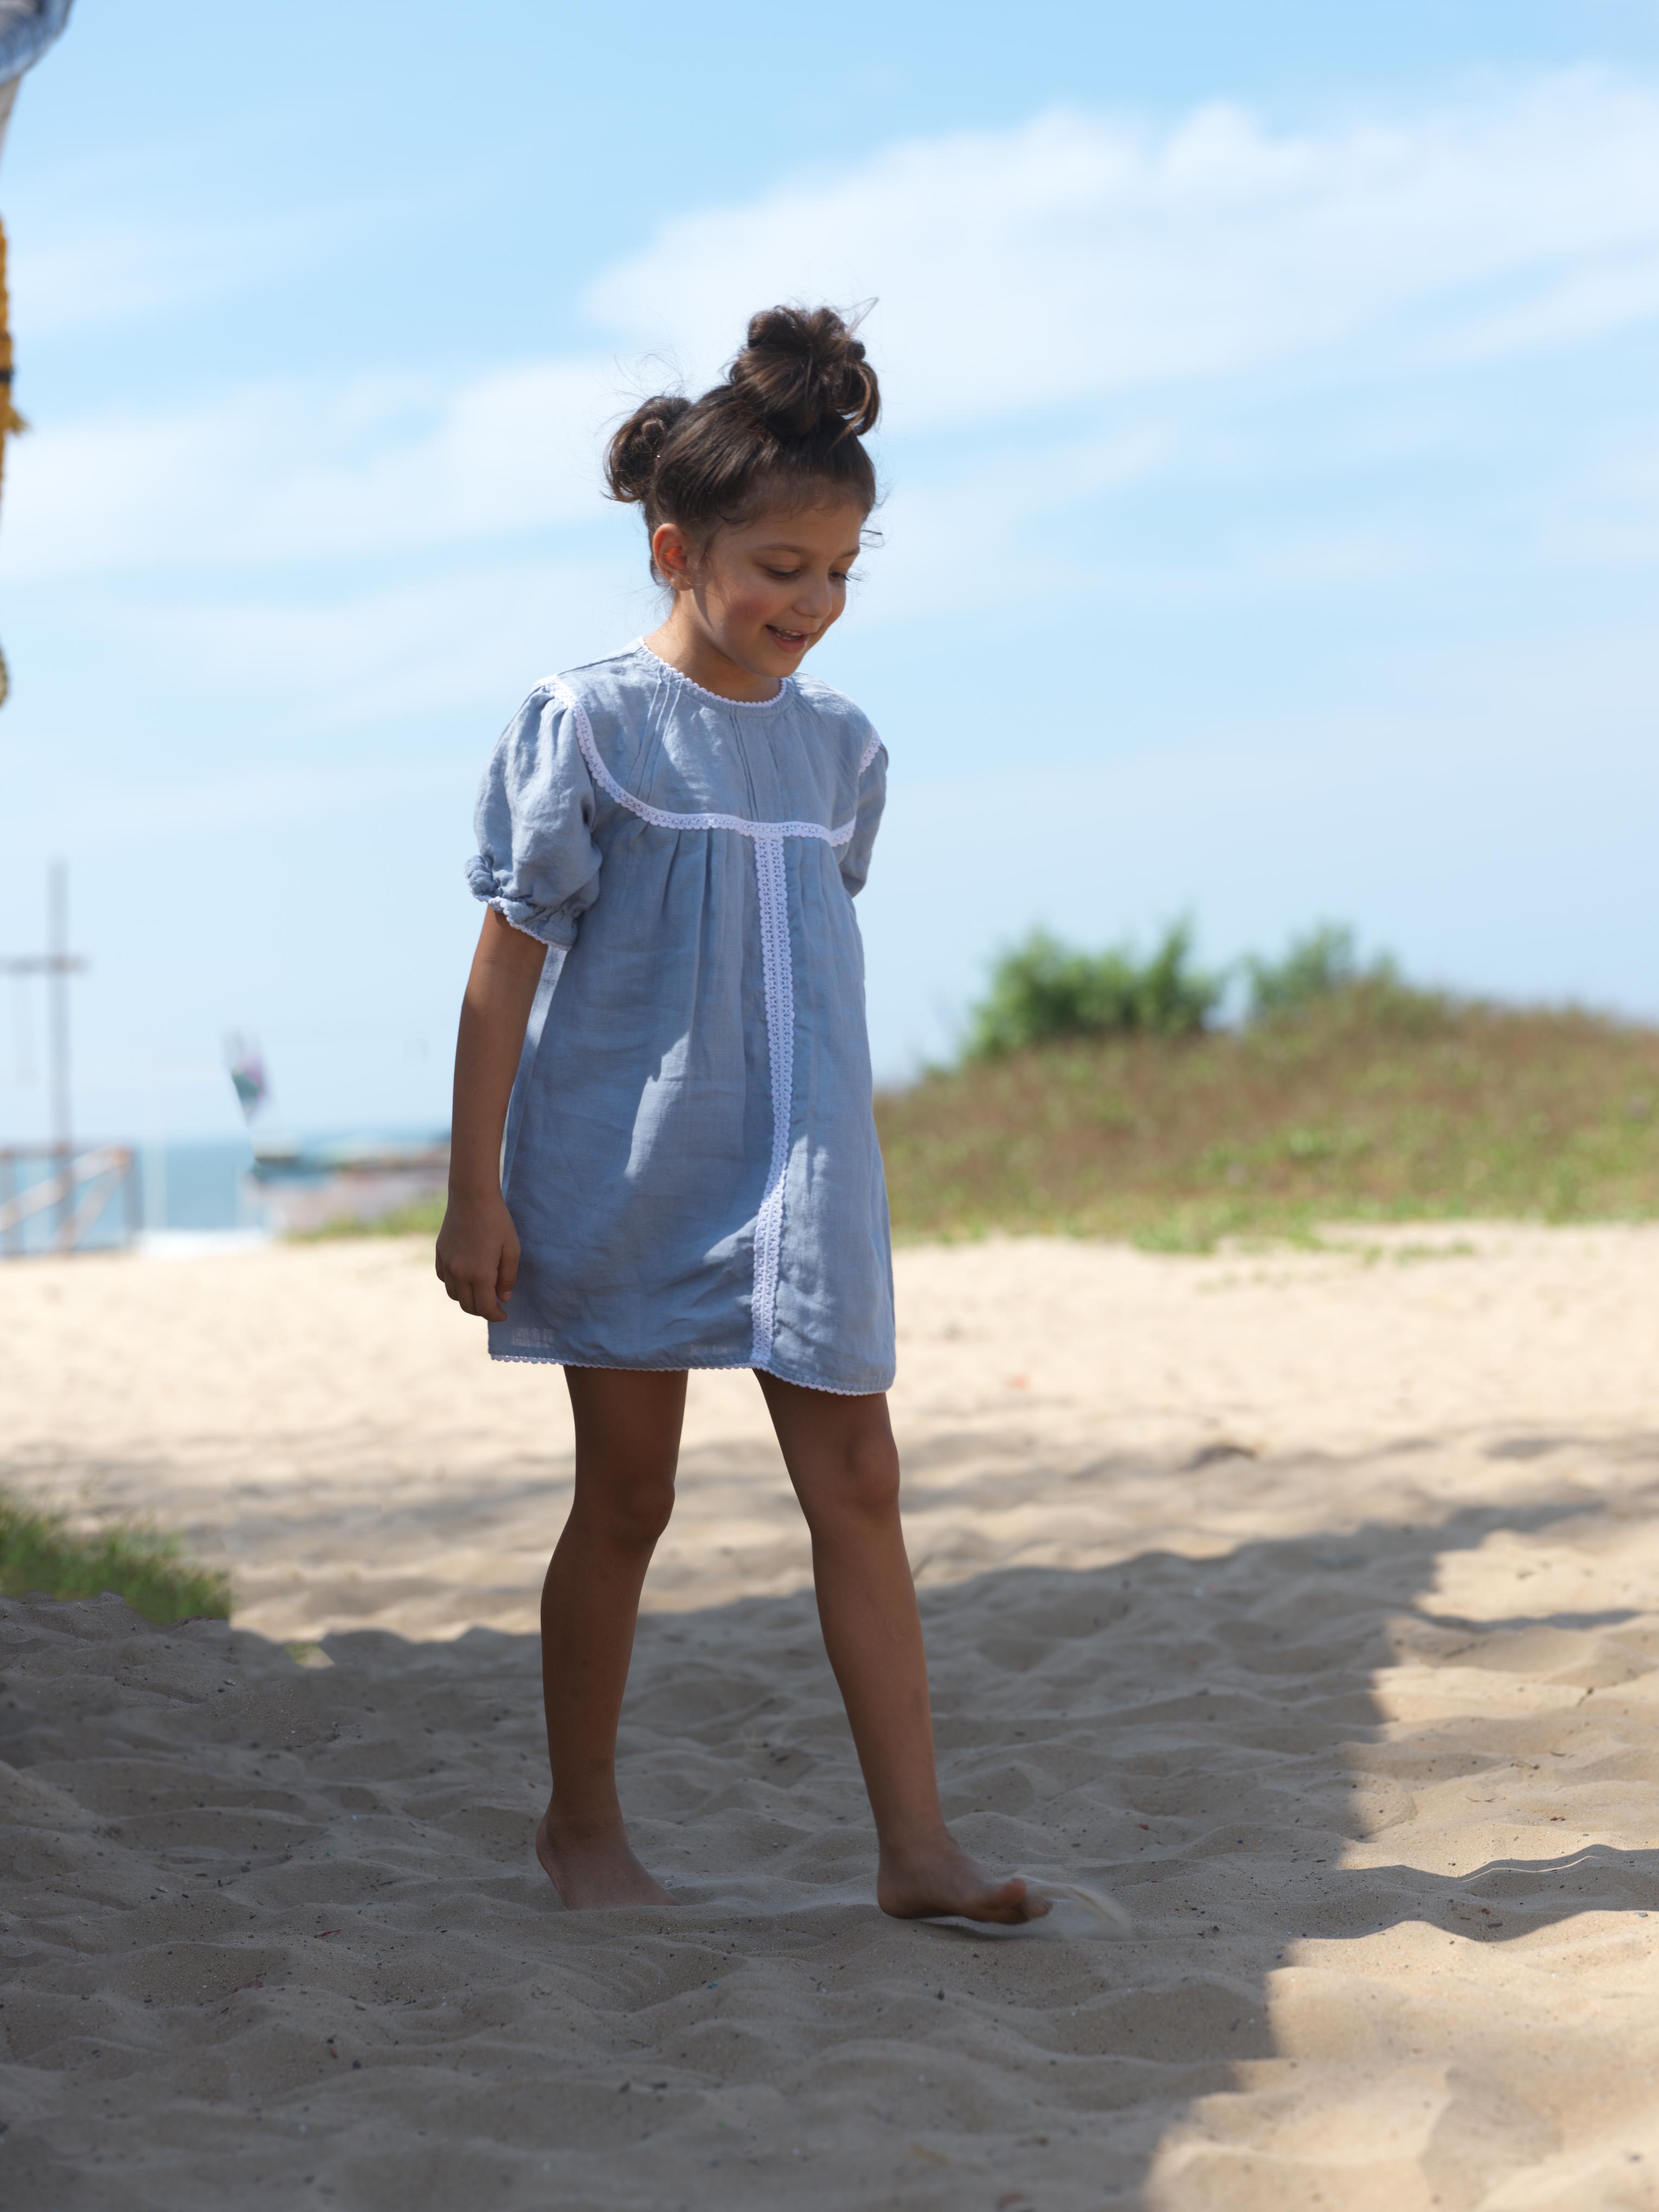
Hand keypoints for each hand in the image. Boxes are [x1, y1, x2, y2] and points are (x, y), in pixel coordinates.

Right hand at [435, 1192, 519, 1321]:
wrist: (472, 1196)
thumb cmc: (497, 1221)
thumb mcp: (512, 1249)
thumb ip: (508, 1278)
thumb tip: (503, 1298)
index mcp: (480, 1274)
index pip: (485, 1308)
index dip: (495, 1316)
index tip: (503, 1315)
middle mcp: (459, 1273)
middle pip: (468, 1306)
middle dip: (482, 1310)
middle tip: (494, 1304)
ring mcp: (446, 1264)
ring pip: (454, 1295)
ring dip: (468, 1298)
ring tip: (481, 1291)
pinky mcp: (439, 1254)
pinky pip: (444, 1279)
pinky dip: (455, 1284)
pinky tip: (466, 1276)